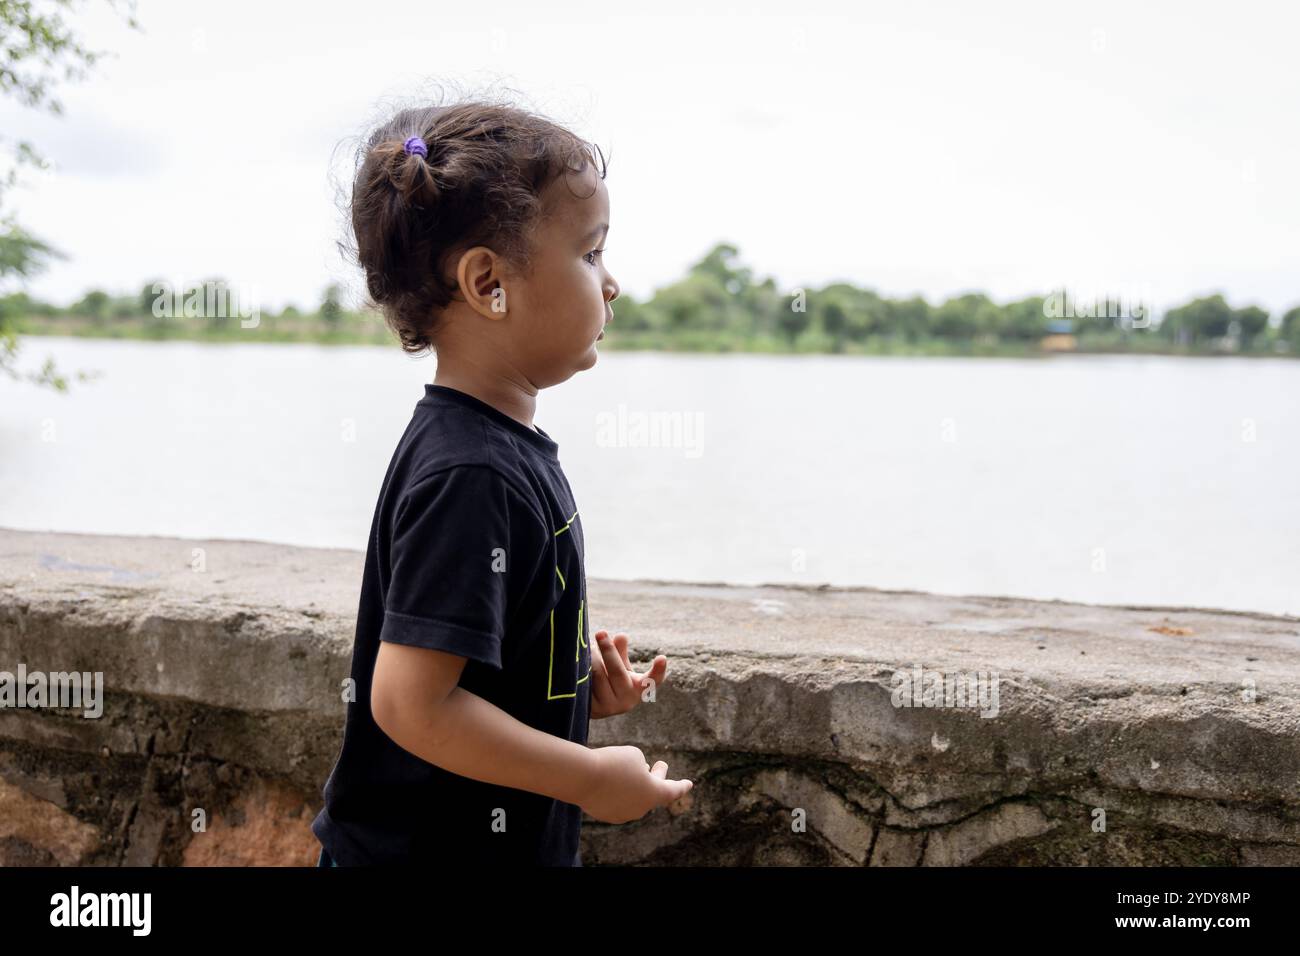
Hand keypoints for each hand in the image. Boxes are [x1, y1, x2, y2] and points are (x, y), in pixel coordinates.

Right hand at [578, 745, 692, 823]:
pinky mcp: (605, 814)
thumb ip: (640, 766)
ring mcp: (622, 814)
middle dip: (657, 777)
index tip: (689, 784)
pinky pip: (617, 800)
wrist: (582, 777)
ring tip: (632, 769)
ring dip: (636, 783)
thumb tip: (637, 775)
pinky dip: (618, 790)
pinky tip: (611, 779)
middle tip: (659, 765)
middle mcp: (641, 808)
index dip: (681, 786)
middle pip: (653, 792)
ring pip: (634, 797)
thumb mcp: (633, 755)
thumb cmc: (613, 762)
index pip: (673, 791)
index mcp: (654, 793)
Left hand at [589, 630, 666, 719]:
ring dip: (592, 658)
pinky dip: (582, 669)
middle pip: (618, 672)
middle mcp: (627, 701)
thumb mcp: (621, 666)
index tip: (662, 658)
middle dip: (608, 650)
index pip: (653, 680)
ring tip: (587, 647)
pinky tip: (578, 661)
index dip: (659, 670)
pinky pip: (585, 683)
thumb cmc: (614, 680)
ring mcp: (609, 707)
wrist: (597, 706)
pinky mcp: (592, 708)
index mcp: (639, 688)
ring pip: (598, 675)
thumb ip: (621, 651)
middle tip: (601, 633)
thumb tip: (620, 636)